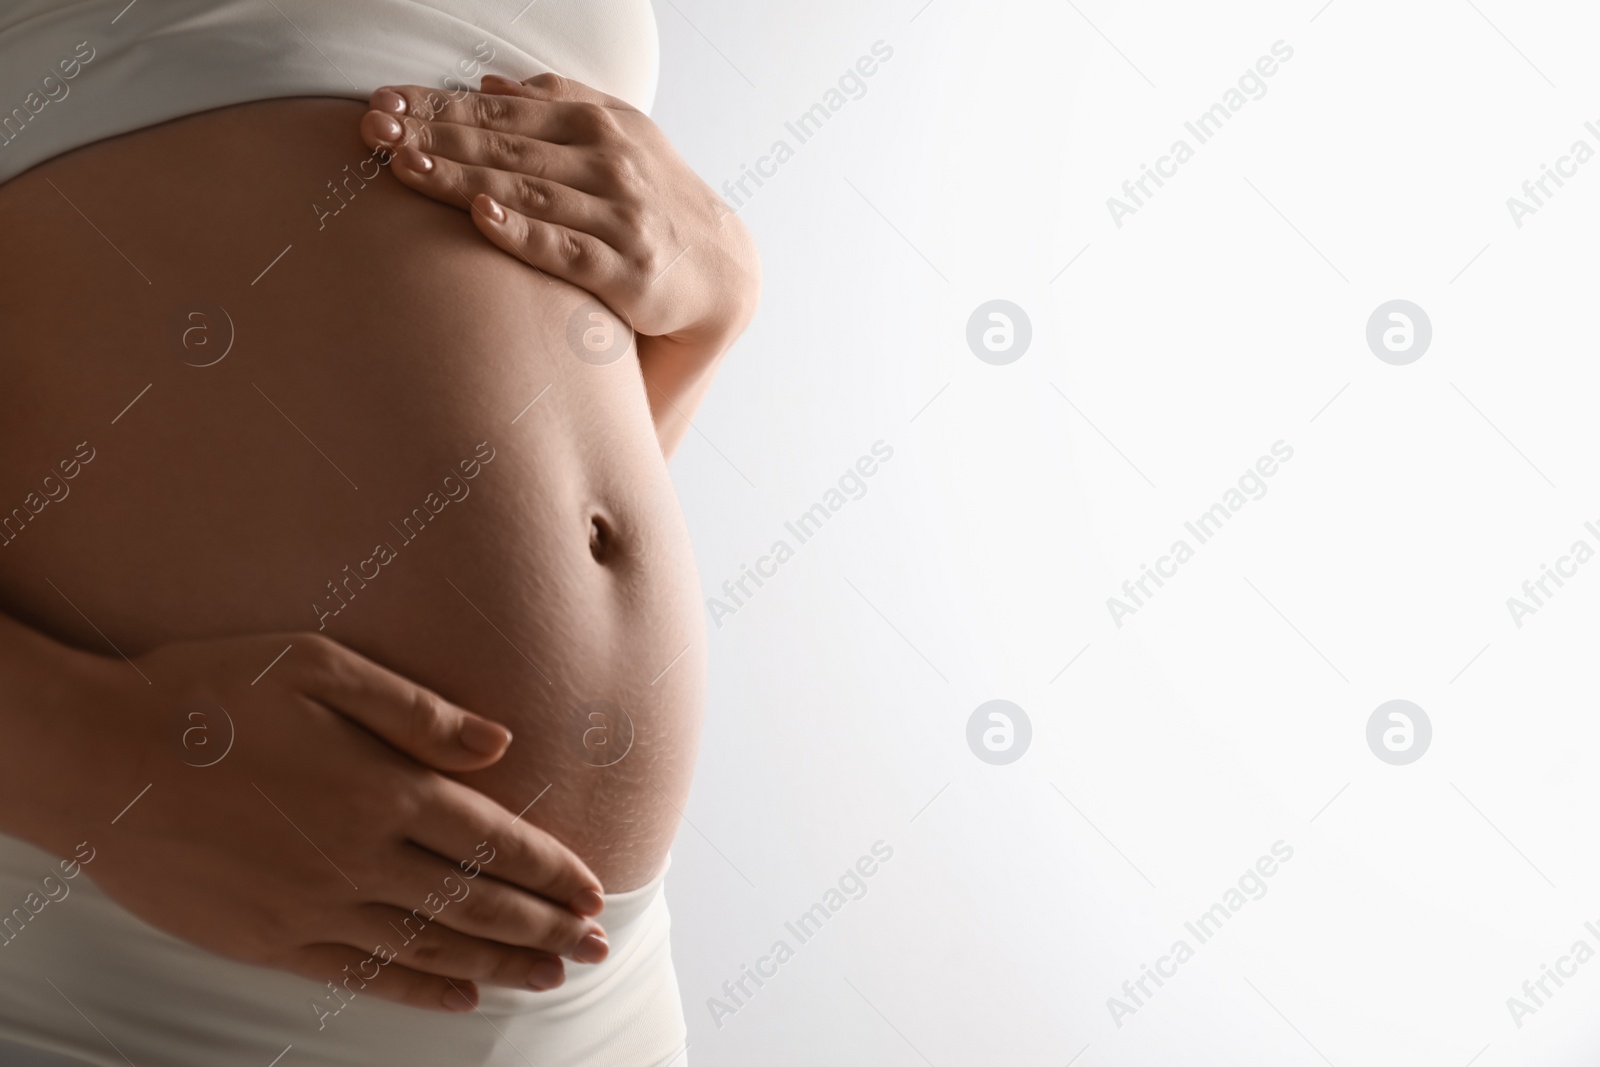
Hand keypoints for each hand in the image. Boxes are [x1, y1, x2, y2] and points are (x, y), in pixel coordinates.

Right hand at [57, 633, 608, 1011]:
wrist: (95, 756)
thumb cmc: (208, 692)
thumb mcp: (318, 667)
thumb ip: (417, 711)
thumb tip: (500, 742)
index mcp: (381, 786)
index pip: (491, 838)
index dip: (549, 869)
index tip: (594, 892)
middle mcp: (359, 855)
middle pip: (475, 902)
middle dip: (544, 927)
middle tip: (596, 948)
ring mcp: (313, 906)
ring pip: (430, 946)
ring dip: (499, 964)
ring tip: (551, 978)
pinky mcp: (267, 940)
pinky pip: (361, 975)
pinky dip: (420, 990)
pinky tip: (460, 998)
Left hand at [359, 74, 759, 346]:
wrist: (724, 270)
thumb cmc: (656, 200)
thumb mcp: (621, 137)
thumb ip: (560, 105)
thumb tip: (487, 85)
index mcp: (597, 123)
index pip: (501, 112)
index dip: (438, 106)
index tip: (382, 103)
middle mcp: (607, 162)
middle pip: (504, 146)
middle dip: (434, 135)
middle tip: (372, 129)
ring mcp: (616, 216)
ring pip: (526, 192)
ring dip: (461, 177)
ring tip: (404, 165)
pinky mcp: (626, 271)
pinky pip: (564, 250)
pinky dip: (523, 232)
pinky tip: (482, 216)